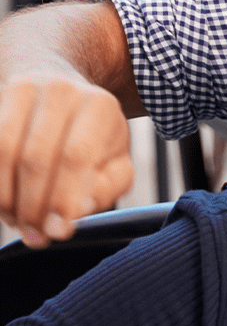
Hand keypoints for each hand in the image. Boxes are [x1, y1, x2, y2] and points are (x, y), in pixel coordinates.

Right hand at [0, 76, 134, 247]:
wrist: (61, 90)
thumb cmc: (93, 138)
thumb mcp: (115, 160)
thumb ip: (106, 187)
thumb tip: (77, 211)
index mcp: (99, 107)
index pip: (76, 157)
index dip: (63, 198)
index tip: (57, 232)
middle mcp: (61, 92)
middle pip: (36, 158)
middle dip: (32, 206)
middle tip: (34, 236)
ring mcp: (23, 90)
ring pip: (3, 151)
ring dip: (6, 197)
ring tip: (17, 221)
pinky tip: (4, 201)